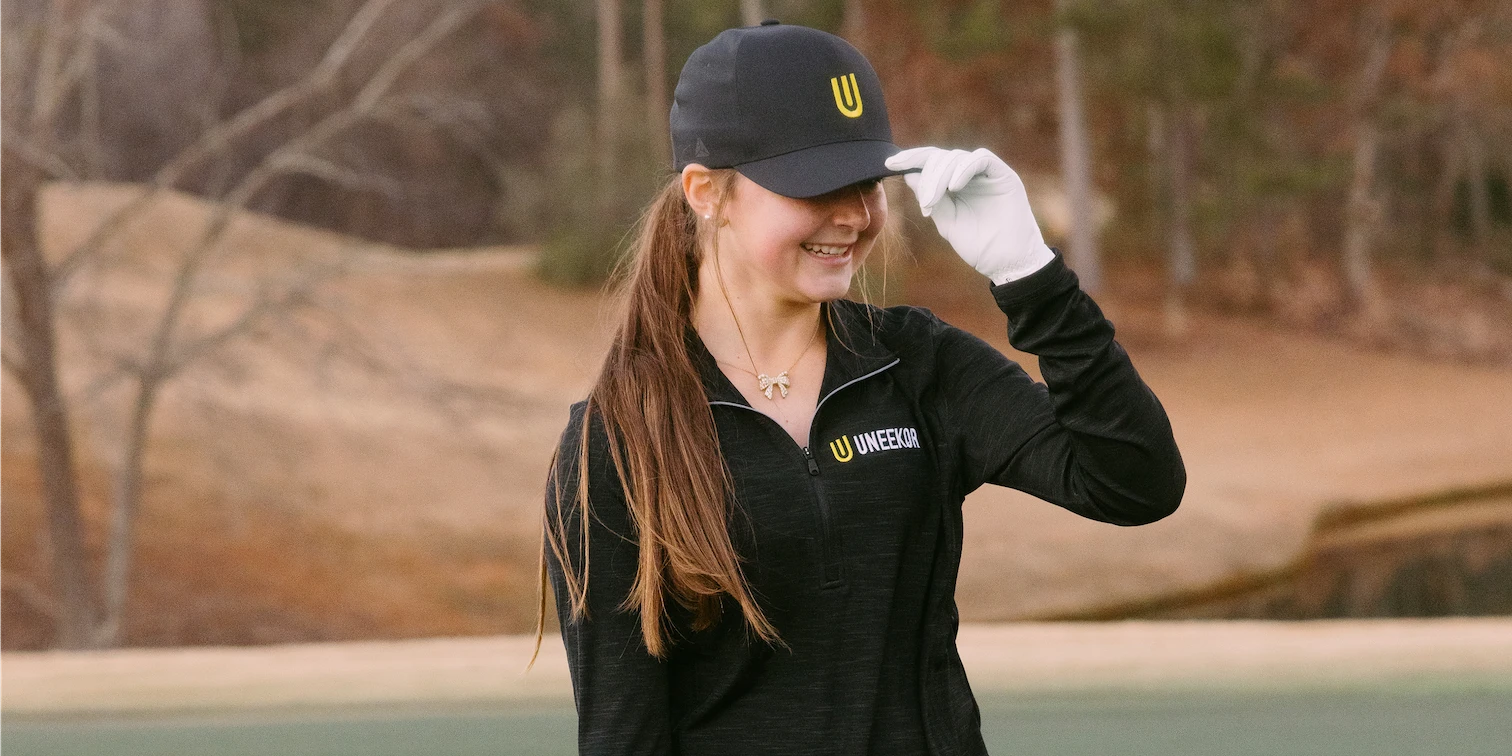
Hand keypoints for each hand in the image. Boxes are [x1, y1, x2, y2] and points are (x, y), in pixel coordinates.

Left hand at [884, 146, 1054, 284]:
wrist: (1008, 264)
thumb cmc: (980, 247)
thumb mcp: (948, 222)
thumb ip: (930, 199)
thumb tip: (908, 176)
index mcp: (957, 185)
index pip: (932, 163)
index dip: (911, 159)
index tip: (890, 164)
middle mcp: (971, 175)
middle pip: (941, 157)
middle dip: (926, 174)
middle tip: (925, 201)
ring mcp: (988, 174)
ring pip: (957, 157)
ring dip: (940, 176)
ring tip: (934, 201)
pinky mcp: (1004, 175)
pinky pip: (981, 159)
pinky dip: (963, 169)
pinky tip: (954, 187)